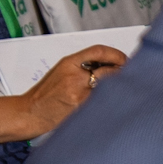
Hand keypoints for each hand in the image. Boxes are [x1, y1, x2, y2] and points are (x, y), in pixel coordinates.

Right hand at [0, 44, 126, 141]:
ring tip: (125, 94)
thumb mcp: (60, 73)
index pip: (98, 51)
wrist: (29, 112)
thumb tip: (110, 68)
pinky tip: (114, 107)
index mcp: (68, 63)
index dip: (117, 55)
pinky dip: (112, 103)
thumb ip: (81, 69)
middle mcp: (74, 75)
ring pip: (109, 87)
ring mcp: (78, 92)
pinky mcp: (81, 107)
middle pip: (109, 69)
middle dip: (124, 75)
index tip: (125, 61)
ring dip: (121, 90)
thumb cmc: (44, 96)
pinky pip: (103, 102)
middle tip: (133, 79)